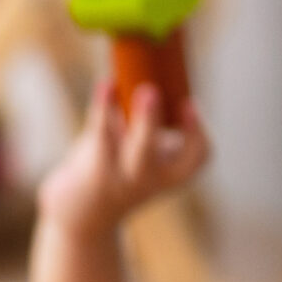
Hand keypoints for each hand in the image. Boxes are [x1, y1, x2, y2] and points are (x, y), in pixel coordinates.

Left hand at [35, 80, 210, 238]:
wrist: (82, 215)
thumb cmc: (118, 173)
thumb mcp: (144, 154)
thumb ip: (148, 124)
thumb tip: (148, 66)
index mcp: (172, 174)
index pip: (199, 156)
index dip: (198, 132)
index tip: (190, 104)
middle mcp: (150, 179)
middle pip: (160, 156)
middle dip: (158, 124)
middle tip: (152, 92)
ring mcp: (122, 179)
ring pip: (134, 150)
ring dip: (137, 119)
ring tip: (134, 87)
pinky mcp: (95, 172)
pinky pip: (102, 136)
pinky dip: (103, 108)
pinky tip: (105, 84)